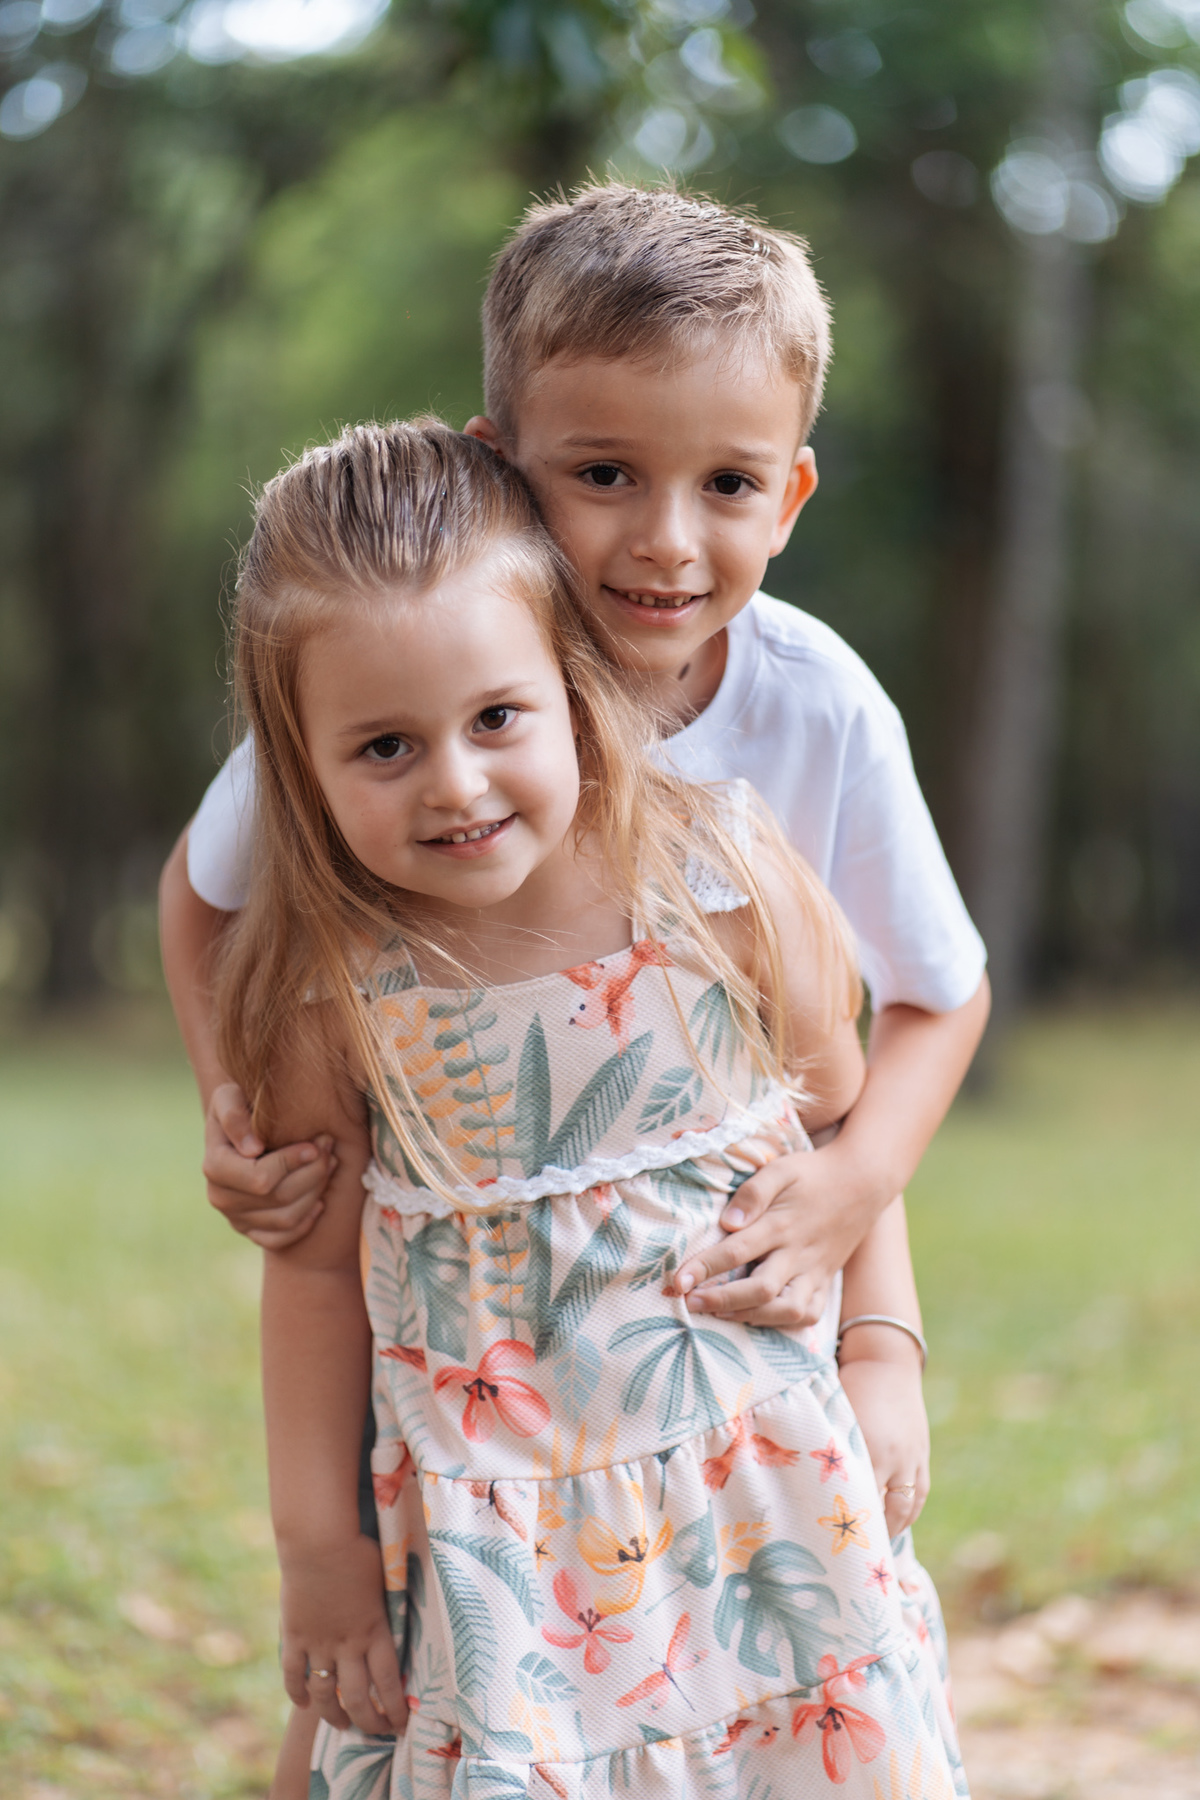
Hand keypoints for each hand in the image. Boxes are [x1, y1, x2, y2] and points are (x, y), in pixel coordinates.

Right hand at [203, 1082, 335, 1248]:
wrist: (241, 1126)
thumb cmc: (240, 1105)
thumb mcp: (230, 1096)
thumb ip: (235, 1115)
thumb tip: (251, 1148)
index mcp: (214, 1167)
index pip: (261, 1179)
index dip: (293, 1163)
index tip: (316, 1144)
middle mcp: (220, 1198)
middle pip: (279, 1199)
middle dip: (313, 1173)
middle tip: (330, 1149)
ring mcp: (235, 1218)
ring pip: (287, 1219)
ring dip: (316, 1193)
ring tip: (330, 1165)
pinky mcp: (251, 1231)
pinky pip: (282, 1240)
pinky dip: (306, 1222)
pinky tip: (319, 1200)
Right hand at [279, 1533, 407, 1734]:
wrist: (319, 1540)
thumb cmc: (360, 1549)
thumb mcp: (386, 1578)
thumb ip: (390, 1603)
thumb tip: (404, 1612)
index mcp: (376, 1630)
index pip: (389, 1682)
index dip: (396, 1709)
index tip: (402, 1724)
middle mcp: (348, 1644)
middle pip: (358, 1697)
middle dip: (370, 1721)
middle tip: (376, 1732)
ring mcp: (319, 1643)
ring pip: (326, 1694)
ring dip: (334, 1715)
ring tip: (342, 1725)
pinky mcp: (294, 1635)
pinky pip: (294, 1674)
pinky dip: (298, 1694)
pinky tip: (304, 1704)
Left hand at [671, 1145, 884, 1327]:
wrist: (864, 1182)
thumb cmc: (813, 1173)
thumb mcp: (781, 1169)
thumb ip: (752, 1193)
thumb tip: (727, 1223)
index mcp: (781, 1225)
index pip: (736, 1252)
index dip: (703, 1268)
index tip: (677, 1279)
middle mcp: (798, 1254)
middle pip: (759, 1290)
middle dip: (720, 1301)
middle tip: (689, 1302)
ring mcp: (815, 1272)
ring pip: (786, 1310)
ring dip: (749, 1317)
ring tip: (717, 1313)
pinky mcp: (826, 1282)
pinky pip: (808, 1315)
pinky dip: (782, 1322)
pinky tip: (757, 1317)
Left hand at [838, 1348, 929, 1538]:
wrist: (886, 1359)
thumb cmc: (849, 1383)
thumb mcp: (834, 1414)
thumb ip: (826, 1448)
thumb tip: (805, 1479)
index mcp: (865, 1445)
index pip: (856, 1496)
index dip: (845, 1521)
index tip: (831, 1543)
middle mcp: (892, 1456)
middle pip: (882, 1509)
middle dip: (870, 1535)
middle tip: (853, 1557)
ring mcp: (911, 1457)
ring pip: (905, 1507)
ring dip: (891, 1529)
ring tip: (875, 1549)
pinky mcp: (921, 1455)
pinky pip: (919, 1494)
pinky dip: (908, 1514)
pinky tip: (896, 1526)